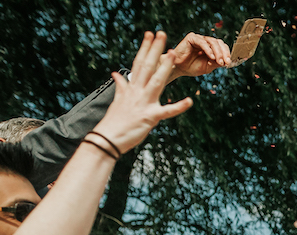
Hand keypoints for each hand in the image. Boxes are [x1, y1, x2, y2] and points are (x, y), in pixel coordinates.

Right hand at [92, 32, 192, 154]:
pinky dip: (178, 107)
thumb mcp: (118, 101)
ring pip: (156, 81)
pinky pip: (167, 111)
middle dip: (155, 49)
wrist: (107, 138)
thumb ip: (121, 87)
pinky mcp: (150, 117)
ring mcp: (144, 103)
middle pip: (147, 66)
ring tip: (173, 53)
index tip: (149, 34)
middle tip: (162, 33)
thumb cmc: (114, 121)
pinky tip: (189, 101)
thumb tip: (116, 74)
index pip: (138, 63)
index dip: (145, 48)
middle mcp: (137, 92)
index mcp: (131, 88)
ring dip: (165, 67)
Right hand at [164, 32, 231, 80]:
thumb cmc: (192, 67)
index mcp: (210, 47)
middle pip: (219, 42)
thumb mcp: (208, 67)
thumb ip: (217, 63)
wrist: (179, 68)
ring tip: (219, 61)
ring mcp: (199, 38)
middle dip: (224, 53)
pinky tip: (212, 57)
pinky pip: (202, 42)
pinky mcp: (192, 37)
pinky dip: (208, 50)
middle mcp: (205, 41)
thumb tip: (227, 61)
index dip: (227, 53)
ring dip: (218, 52)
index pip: (222, 46)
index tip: (229, 63)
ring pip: (212, 42)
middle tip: (226, 62)